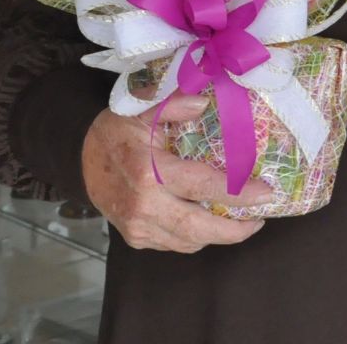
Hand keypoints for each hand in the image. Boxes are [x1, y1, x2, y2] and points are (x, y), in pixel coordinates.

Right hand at [83, 95, 272, 251]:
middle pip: (197, 228)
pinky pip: (173, 244)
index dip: (238, 193)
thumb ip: (172, 102)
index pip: (202, 186)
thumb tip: (203, 102)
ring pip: (187, 241)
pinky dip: (197, 237)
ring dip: (219, 235)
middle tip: (260, 218)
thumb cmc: (117, 131)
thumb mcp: (140, 107)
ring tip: (244, 221)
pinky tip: (212, 223)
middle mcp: (142, 204)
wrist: (80, 158)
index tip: (267, 193)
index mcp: (148, 171)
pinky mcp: (134, 237)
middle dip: (235, 229)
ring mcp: (136, 226)